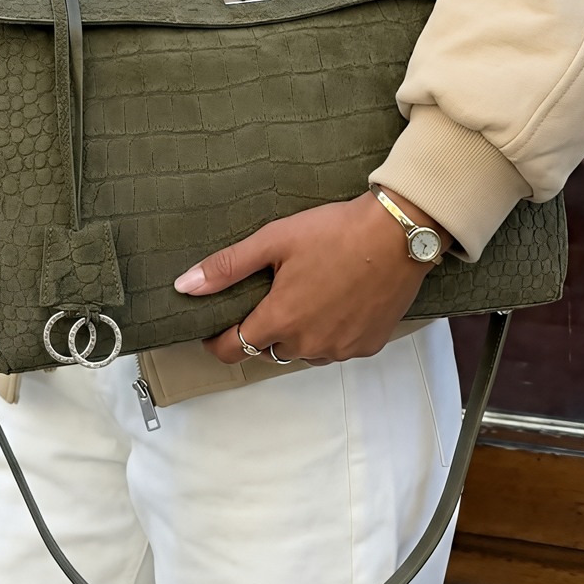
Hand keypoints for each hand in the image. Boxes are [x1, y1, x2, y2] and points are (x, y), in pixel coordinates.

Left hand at [173, 191, 450, 364]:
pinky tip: (335, 302)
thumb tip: (184, 287)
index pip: (233, 350)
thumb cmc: (335, 232)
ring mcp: (341, 349)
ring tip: (305, 295)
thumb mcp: (274, 240)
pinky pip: (336, 348)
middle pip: (268, 349)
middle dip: (261, 328)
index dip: (216, 340)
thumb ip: (228, 267)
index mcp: (281, 320)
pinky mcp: (368, 346)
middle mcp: (309, 345)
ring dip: (296, 333)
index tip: (213, 326)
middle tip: (270, 294)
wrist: (399, 234)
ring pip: (303, 352)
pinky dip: (328, 332)